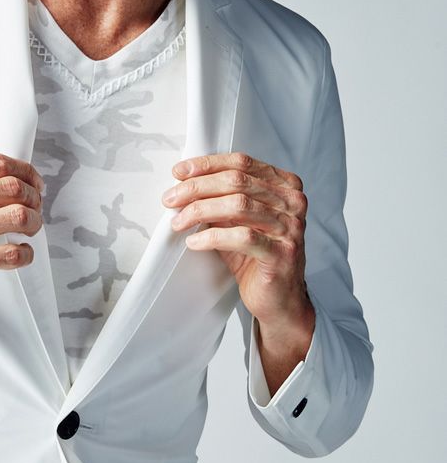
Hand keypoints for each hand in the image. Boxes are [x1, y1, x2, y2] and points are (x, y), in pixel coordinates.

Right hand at [0, 153, 44, 315]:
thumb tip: (8, 181)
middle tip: (36, 209)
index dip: (27, 174)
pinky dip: (24, 254)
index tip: (35, 185)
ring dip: (34, 224)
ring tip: (30, 230)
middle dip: (35, 199)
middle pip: (14, 188)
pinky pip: (9, 254)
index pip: (0, 163)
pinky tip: (20, 254)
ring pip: (18, 216)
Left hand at [161, 152, 313, 335]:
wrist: (279, 299)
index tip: (179, 172)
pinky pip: (241, 237)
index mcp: (284, 185)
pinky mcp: (282, 253)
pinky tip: (194, 241)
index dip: (206, 165)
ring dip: (200, 211)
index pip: (242, 163)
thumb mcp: (237, 221)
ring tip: (178, 221)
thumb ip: (220, 200)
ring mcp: (290, 227)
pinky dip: (212, 237)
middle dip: (197, 188)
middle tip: (171, 198)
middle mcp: (292, 202)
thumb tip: (184, 184)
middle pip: (237, 181)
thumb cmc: (256, 257)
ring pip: (238, 205)